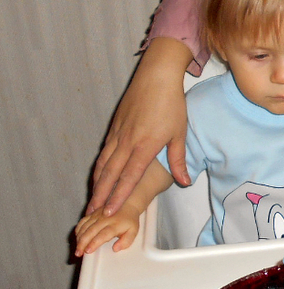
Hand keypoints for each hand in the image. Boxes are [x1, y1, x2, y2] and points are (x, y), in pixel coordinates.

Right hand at [75, 205, 141, 255]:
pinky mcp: (93, 213)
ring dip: (79, 238)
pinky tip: (77, 238)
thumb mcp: (133, 231)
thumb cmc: (129, 220)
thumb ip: (126, 241)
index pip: (103, 235)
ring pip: (84, 227)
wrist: (127, 203)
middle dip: (82, 243)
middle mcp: (104, 219)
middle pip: (90, 231)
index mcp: (115, 224)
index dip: (94, 243)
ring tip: (77, 249)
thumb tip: (116, 248)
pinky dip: (78, 230)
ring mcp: (97, 215)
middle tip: (78, 253)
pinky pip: (82, 221)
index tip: (88, 251)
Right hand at [87, 38, 191, 215]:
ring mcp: (118, 133)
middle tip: (94, 212)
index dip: (118, 196)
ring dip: (98, 182)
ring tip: (93, 198)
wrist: (156, 76)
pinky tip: (99, 174)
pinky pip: (104, 150)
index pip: (129, 177)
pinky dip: (100, 165)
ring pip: (104, 162)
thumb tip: (184, 182)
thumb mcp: (179, 133)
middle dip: (101, 195)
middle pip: (110, 174)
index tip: (110, 212)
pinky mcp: (115, 125)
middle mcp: (127, 141)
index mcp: (144, 145)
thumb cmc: (171, 104)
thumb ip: (178, 160)